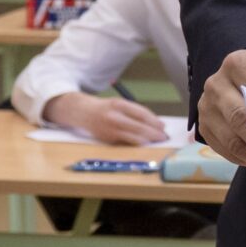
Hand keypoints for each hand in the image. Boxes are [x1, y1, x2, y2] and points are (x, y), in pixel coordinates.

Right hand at [46, 92, 169, 146]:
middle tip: (163, 136)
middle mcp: (113, 116)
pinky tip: (144, 143)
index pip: (141, 113)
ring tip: (156, 141)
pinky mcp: (107, 139)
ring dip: (147, 140)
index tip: (162, 126)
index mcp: (118, 104)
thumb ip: (134, 112)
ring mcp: (109, 128)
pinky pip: (125, 141)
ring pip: (132, 137)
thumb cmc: (106, 108)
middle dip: (153, 132)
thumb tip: (154, 123)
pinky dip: (136, 142)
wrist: (82, 112)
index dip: (154, 121)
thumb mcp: (119, 104)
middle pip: (138, 126)